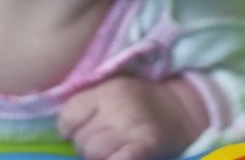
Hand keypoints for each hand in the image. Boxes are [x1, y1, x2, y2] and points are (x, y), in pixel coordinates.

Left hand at [58, 76, 207, 159]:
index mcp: (106, 91)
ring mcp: (132, 126)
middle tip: (103, 145)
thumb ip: (88, 106)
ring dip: (99, 158)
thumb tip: (62, 133)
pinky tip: (118, 156)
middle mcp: (117, 107)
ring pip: (94, 153)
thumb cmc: (139, 104)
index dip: (68, 129)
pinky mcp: (146, 145)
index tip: (78, 132)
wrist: (181, 110)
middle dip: (86, 148)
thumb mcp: (113, 92)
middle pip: (81, 140)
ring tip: (113, 152)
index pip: (68, 116)